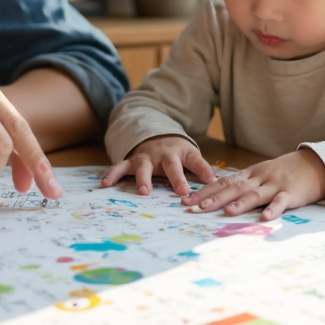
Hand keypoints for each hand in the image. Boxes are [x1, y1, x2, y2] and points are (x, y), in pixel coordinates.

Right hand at [101, 135, 217, 195]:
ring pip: (144, 167)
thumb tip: (219, 182)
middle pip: (171, 165)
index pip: (196, 161)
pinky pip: (121, 167)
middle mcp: (165, 154)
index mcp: (182, 153)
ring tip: (144, 192)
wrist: (152, 133)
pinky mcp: (131, 160)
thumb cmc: (175, 150)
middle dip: (176, 178)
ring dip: (144, 179)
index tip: (211, 182)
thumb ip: (202, 169)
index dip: (204, 171)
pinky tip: (105, 184)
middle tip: (181, 191)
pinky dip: (113, 174)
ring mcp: (147, 157)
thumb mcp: (191, 155)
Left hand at [179, 148, 324, 219]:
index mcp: (250, 174)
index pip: (223, 181)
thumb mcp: (260, 174)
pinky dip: (273, 210)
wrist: (313, 164)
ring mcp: (275, 185)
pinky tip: (265, 219)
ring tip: (227, 212)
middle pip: (234, 188)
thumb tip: (219, 196)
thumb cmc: (283, 172)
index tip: (187, 199)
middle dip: (214, 198)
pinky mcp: (291, 194)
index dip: (205, 190)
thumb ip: (243, 183)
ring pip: (255, 194)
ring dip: (240, 204)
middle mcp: (259, 178)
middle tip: (197, 207)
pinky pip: (281, 202)